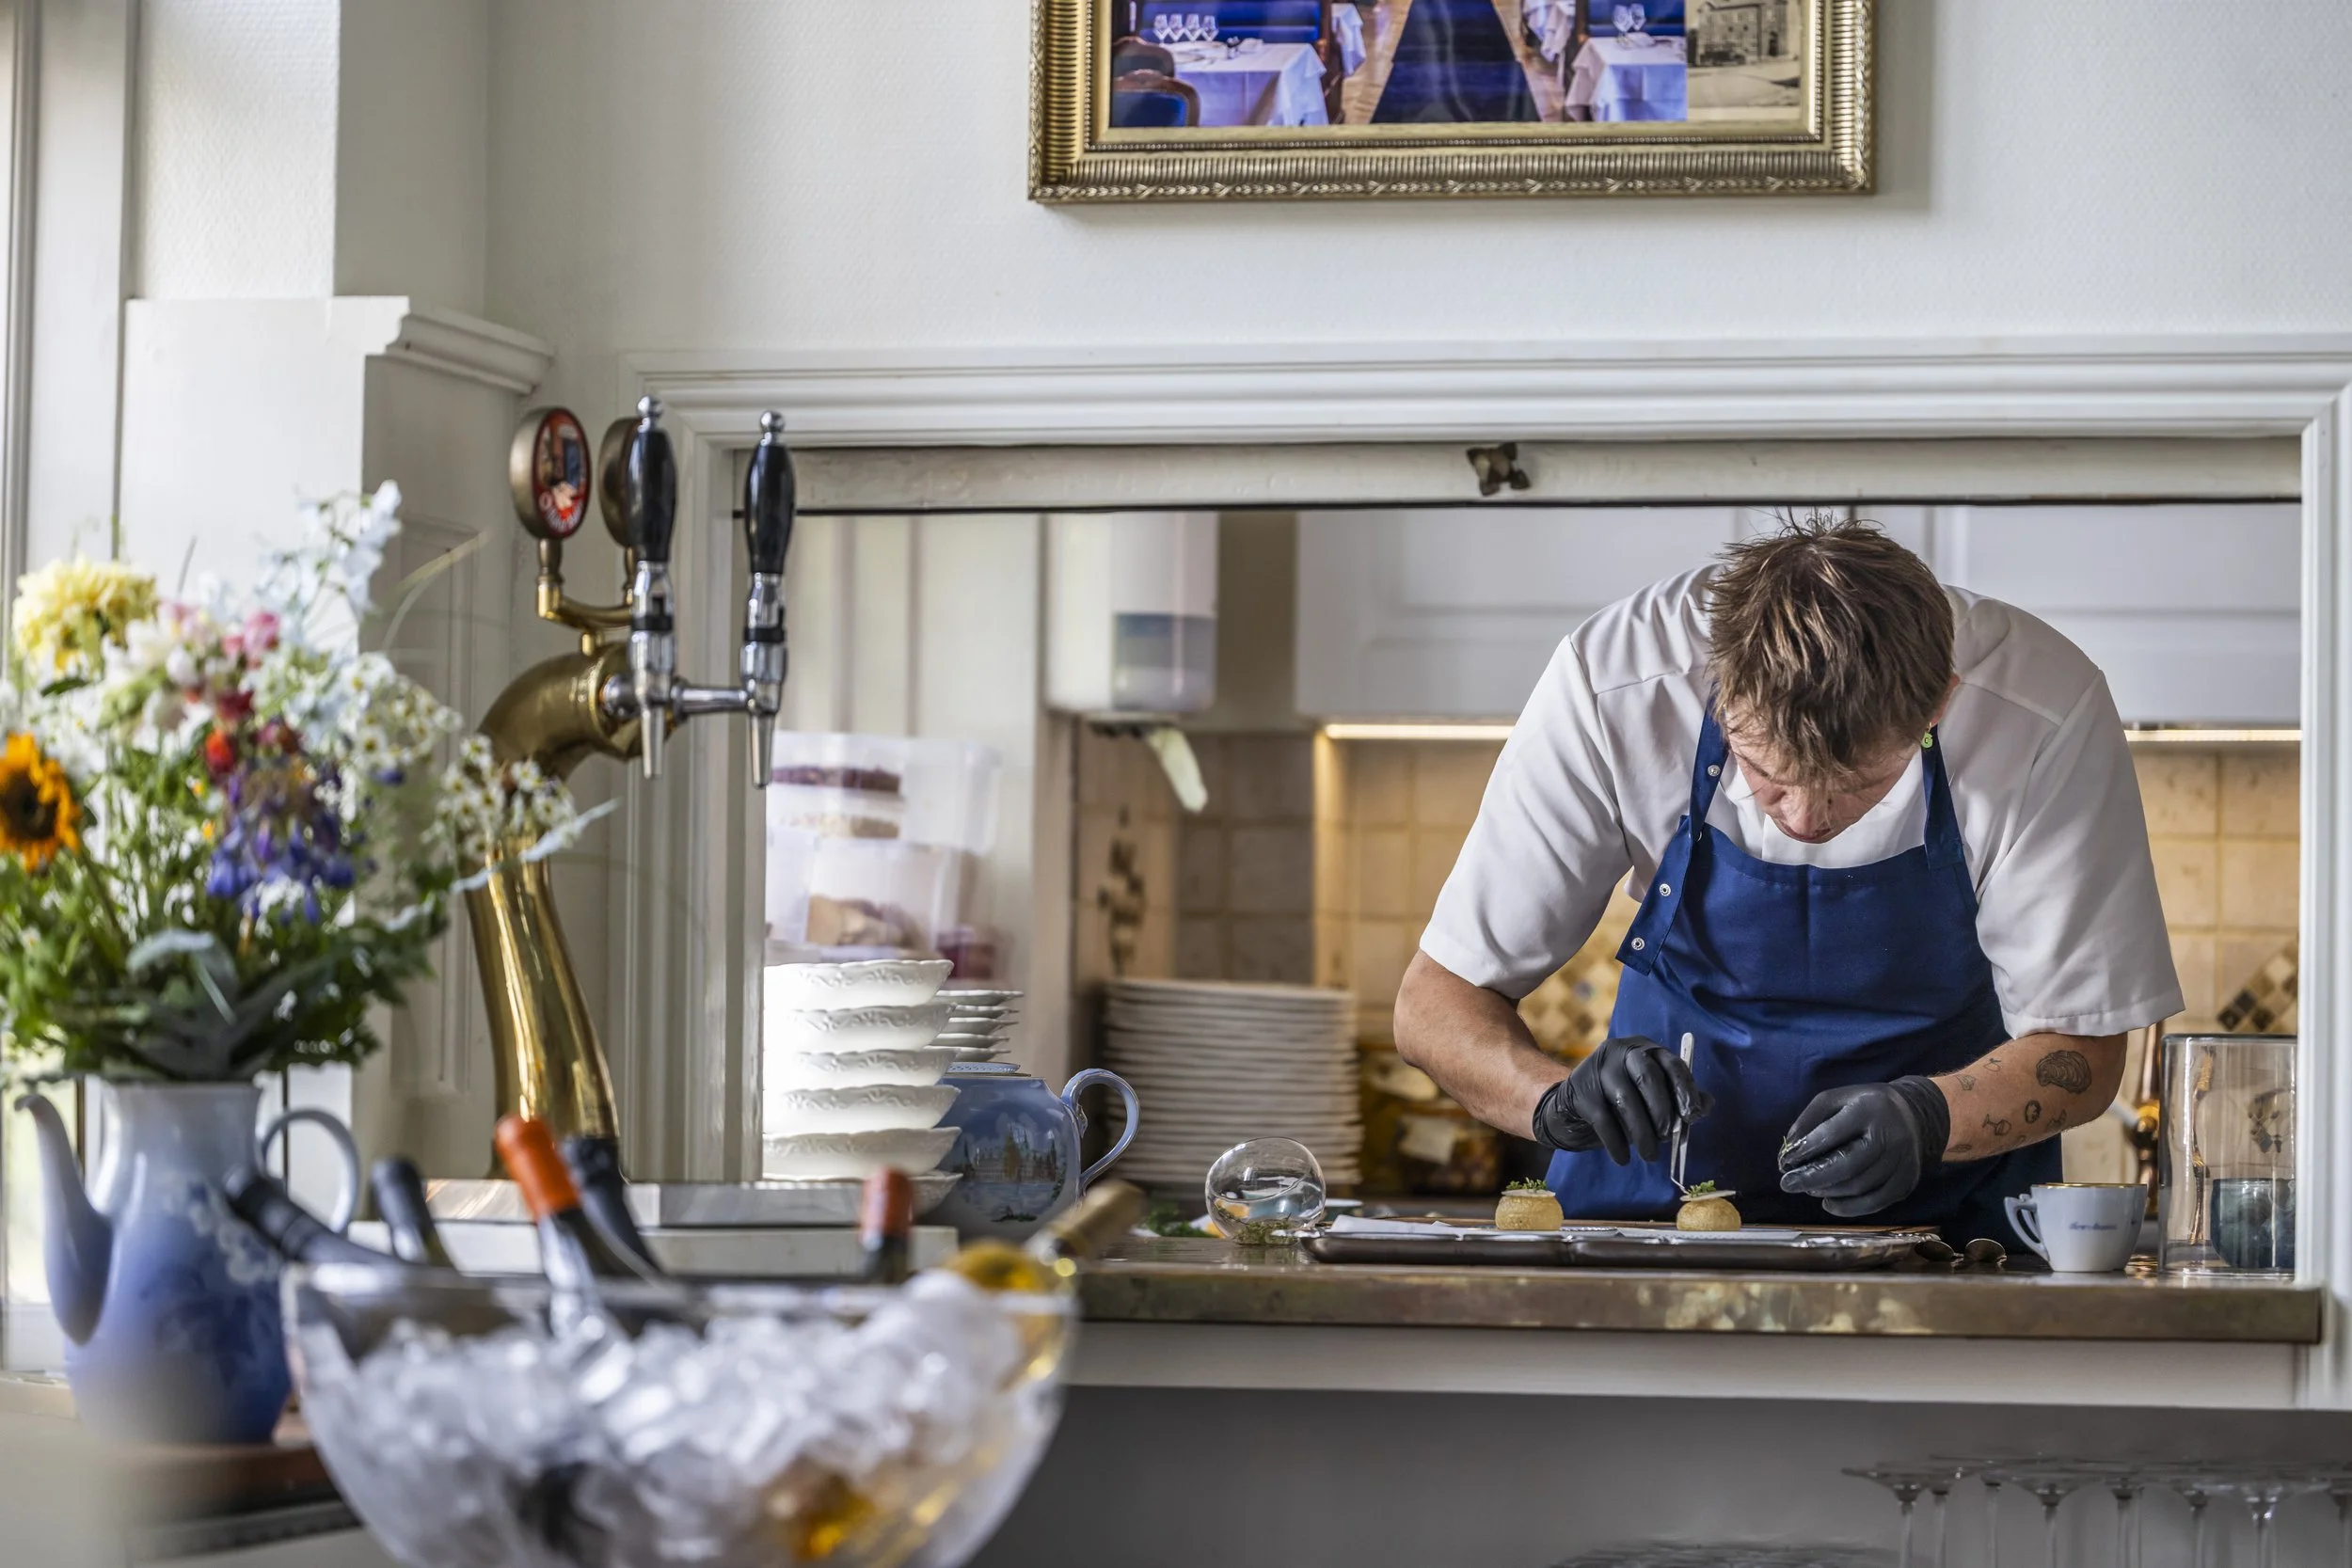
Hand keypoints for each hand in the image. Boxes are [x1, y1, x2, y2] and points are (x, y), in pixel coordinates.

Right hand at [1531, 1036, 1709, 1163]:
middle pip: (1647, 1077)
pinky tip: (1623, 1158)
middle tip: (1667, 1137)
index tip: (1693, 1115)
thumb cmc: (1622, 1102)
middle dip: (1662, 1111)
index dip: (1684, 1089)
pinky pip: (1603, 1119)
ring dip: (1641, 1132)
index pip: (1671, 1064)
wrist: (1573, 1107)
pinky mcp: (1580, 1091)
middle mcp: (1622, 1052)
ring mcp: (1598, 1069)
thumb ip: (1680, 1100)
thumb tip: (1707, 1105)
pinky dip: (1616, 1142)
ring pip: (1625, 1099)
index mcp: (1646, 1050)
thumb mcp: (1653, 1097)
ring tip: (1650, 1155)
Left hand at [1777, 1077, 1951, 1216]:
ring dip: (1828, 1192)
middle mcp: (1890, 1135)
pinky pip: (1876, 1201)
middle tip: (1787, 1185)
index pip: (1831, 1134)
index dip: (1804, 1151)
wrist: (1912, 1115)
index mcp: (1869, 1109)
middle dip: (1812, 1178)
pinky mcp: (1908, 1180)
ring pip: (1860, 1187)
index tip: (1784, 1162)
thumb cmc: (1864, 1106)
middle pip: (1847, 1166)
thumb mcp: (1834, 1099)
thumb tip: (1788, 1152)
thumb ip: (1808, 1120)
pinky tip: (1829, 1203)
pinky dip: (1849, 1208)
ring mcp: (1902, 1160)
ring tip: (1809, 1189)